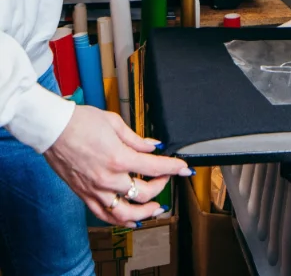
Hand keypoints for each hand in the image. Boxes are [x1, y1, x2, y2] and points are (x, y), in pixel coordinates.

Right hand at [45, 105, 192, 227]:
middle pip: (144, 192)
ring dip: (145, 213)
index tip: (185, 169)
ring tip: (157, 209)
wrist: (53, 129)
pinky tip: (132, 220)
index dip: (174, 168)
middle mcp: (109, 178)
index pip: (155, 167)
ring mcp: (96, 189)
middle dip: (162, 185)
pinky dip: (120, 220)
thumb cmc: (81, 122)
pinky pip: (104, 215)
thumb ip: (137, 139)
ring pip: (125, 213)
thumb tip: (154, 146)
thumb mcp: (115, 123)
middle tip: (167, 177)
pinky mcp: (84, 195)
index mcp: (119, 157)